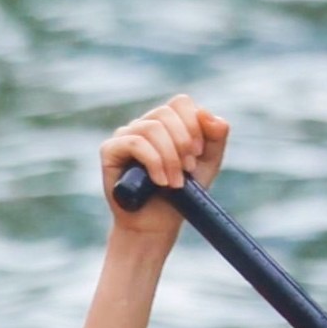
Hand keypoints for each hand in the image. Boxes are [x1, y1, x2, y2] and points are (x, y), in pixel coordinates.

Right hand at [102, 95, 229, 246]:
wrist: (157, 224)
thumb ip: (216, 136)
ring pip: (151, 128)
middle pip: (165, 113)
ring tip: (174, 182)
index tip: (197, 153)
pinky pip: (134, 142)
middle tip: (188, 169)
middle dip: (182, 143)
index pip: (180, 103)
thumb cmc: (182, 194)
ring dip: (169, 157)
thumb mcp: (208, 163)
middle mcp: (144, 125)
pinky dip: (153, 161)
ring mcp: (125, 136)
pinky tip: (159, 181)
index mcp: (167, 123)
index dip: (193, 124)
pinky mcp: (110, 151)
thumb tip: (205, 112)